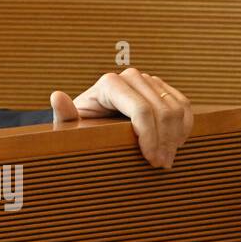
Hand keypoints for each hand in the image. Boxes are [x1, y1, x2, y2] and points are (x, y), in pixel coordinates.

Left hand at [50, 67, 191, 167]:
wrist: (91, 121)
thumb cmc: (79, 126)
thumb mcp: (69, 126)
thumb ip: (64, 115)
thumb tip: (57, 96)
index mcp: (109, 84)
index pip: (141, 110)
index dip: (150, 137)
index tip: (151, 160)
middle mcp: (130, 76)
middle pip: (162, 111)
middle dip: (164, 141)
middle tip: (161, 165)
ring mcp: (148, 80)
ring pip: (176, 108)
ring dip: (176, 137)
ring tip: (166, 159)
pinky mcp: (161, 87)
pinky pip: (183, 105)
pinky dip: (184, 126)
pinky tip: (175, 144)